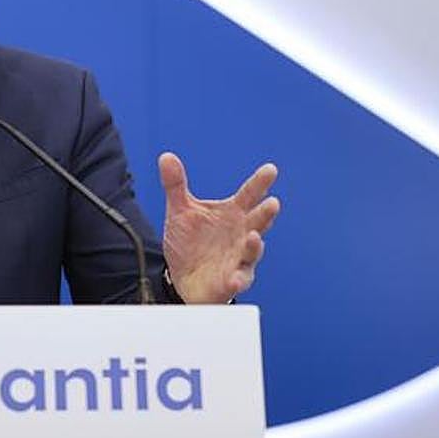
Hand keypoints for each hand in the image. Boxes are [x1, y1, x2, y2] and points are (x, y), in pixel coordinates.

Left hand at [158, 152, 279, 303]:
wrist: (182, 277)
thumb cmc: (190, 242)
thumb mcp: (180, 211)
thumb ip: (176, 185)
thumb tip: (166, 156)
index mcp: (232, 214)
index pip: (249, 195)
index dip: (260, 183)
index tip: (271, 169)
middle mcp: (241, 235)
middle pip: (257, 222)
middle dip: (265, 214)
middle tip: (272, 203)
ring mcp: (239, 259)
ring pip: (251, 252)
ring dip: (254, 246)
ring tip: (254, 237)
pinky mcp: (231, 281)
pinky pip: (237, 281)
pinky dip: (237, 280)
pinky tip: (234, 279)